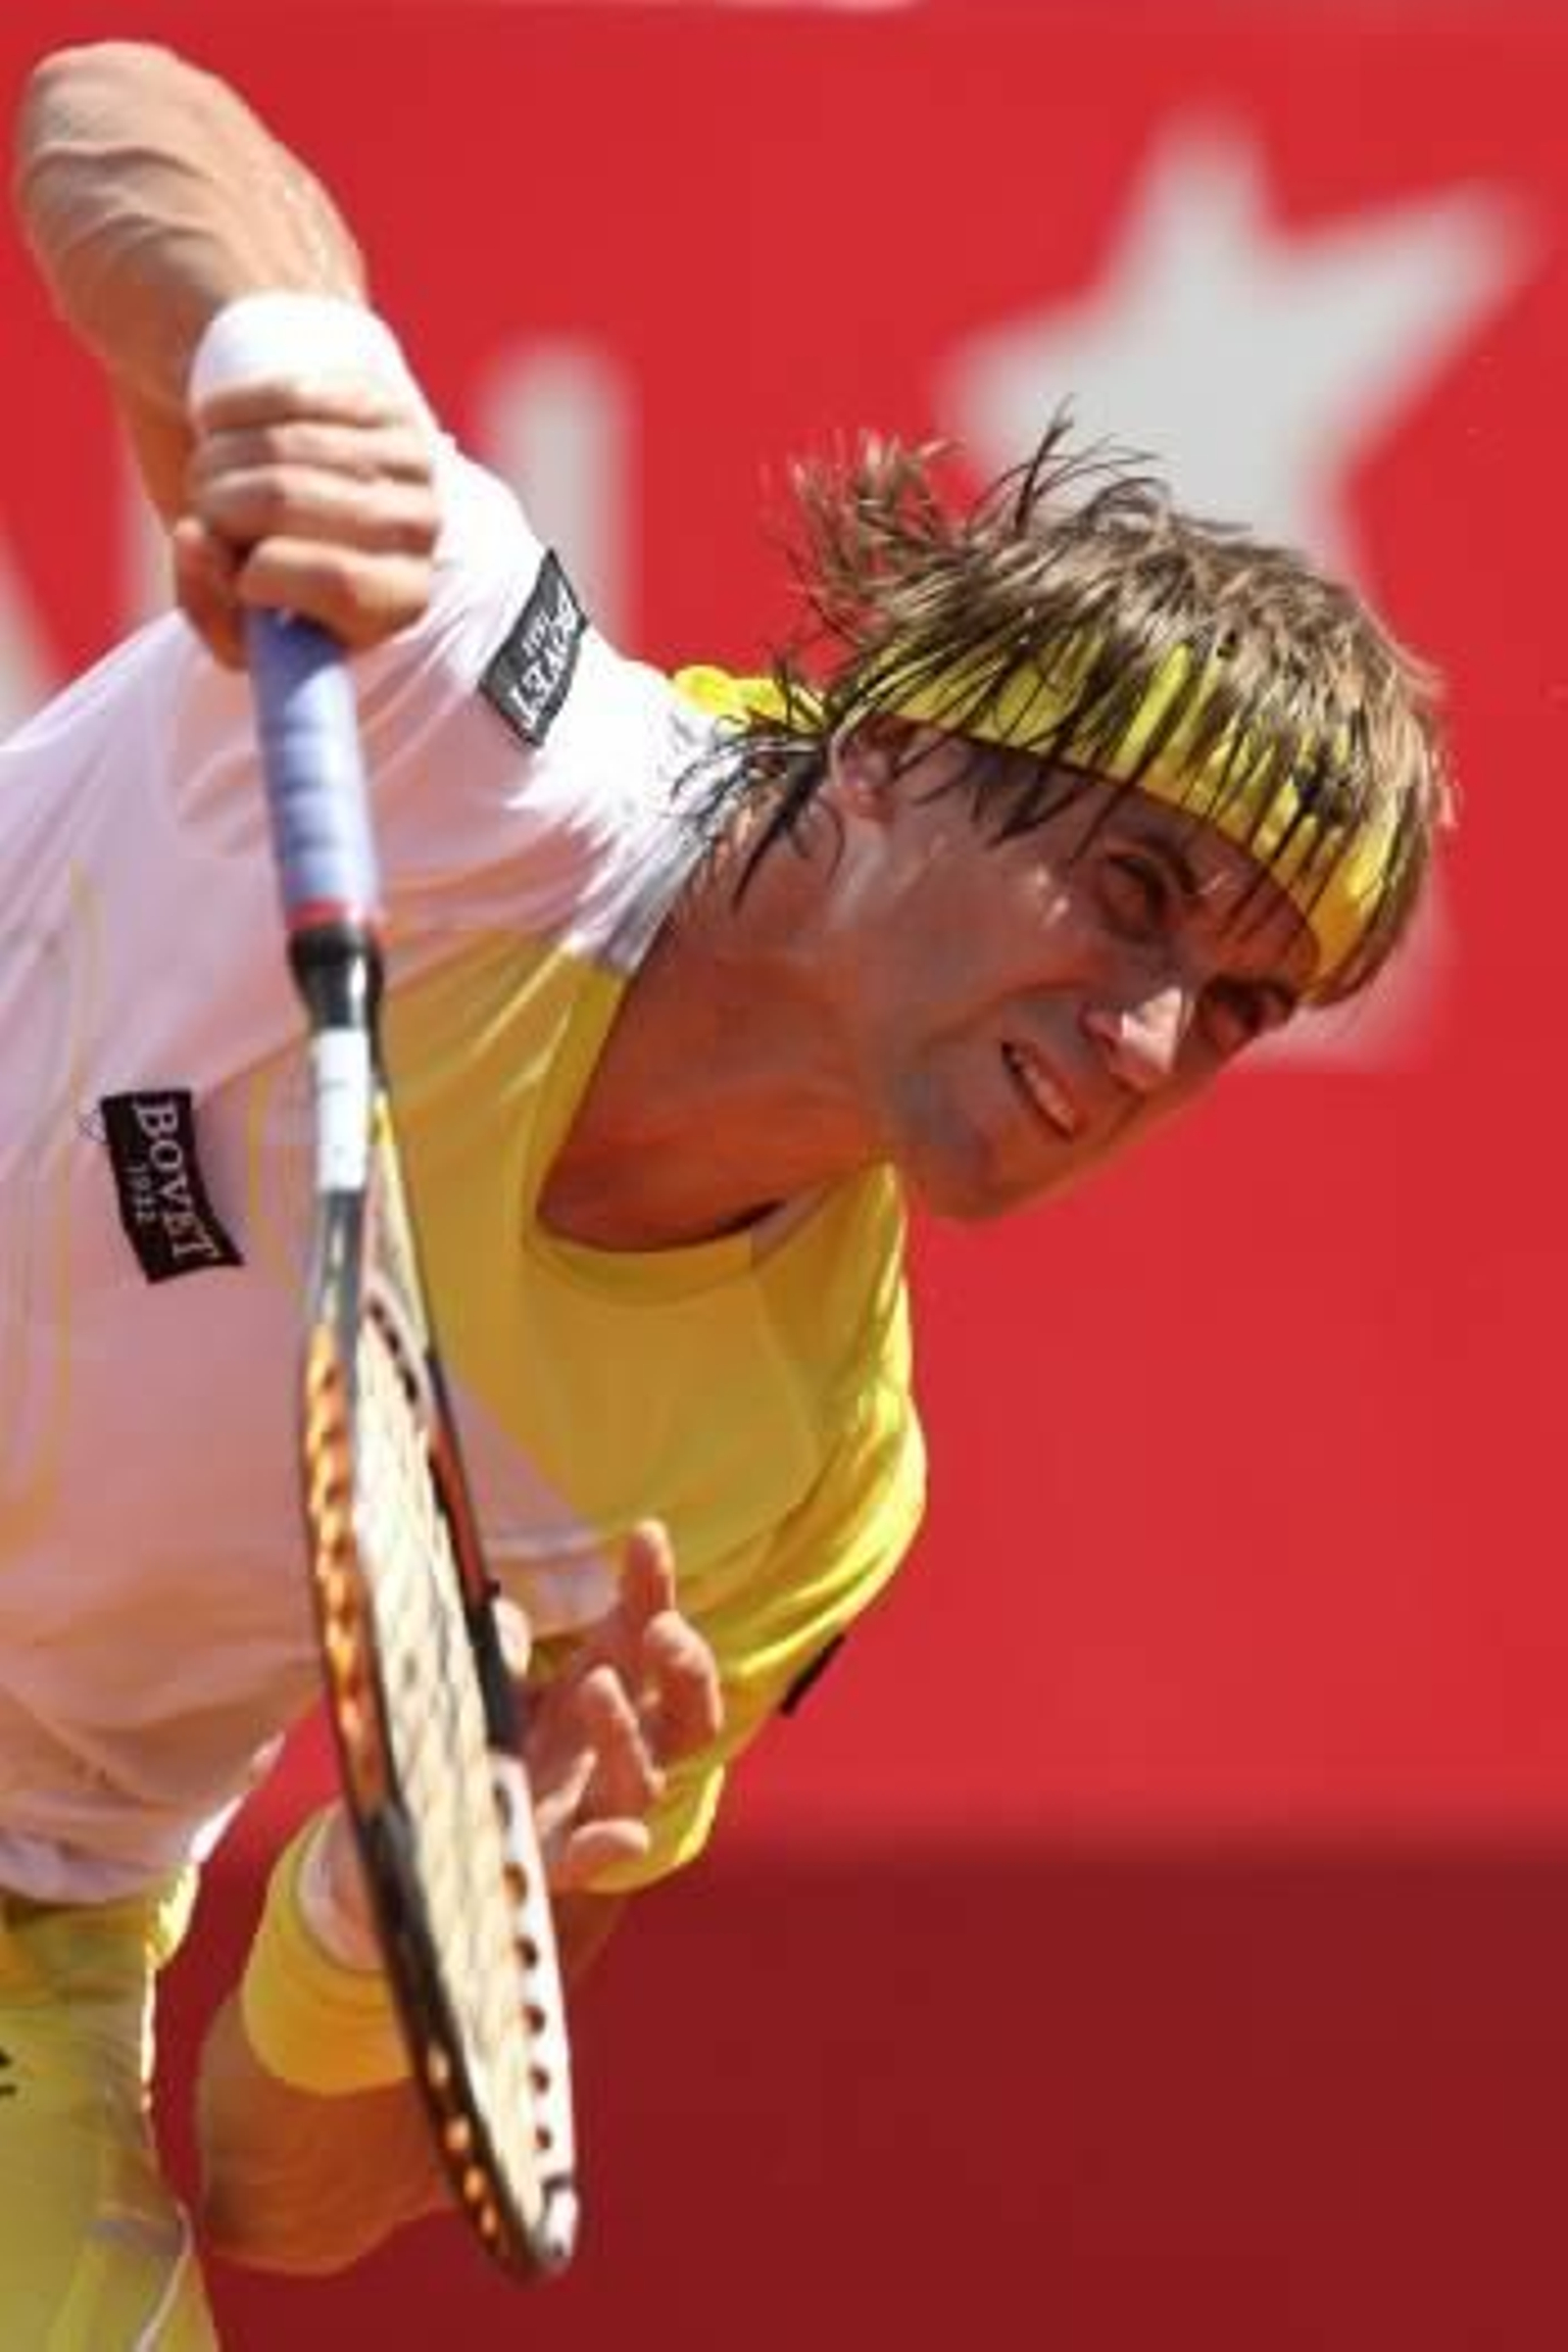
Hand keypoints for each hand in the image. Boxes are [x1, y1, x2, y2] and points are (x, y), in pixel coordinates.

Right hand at [174, 372, 440, 664]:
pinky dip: (230, 410)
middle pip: (286, 498)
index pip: (336, 580)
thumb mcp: (243, 627)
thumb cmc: (278, 590)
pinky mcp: (380, 402)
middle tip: (201, 513)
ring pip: (281, 443)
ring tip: (205, 479)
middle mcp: (419, 527)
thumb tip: (194, 535)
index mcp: (400, 600)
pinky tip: (212, 427)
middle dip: (217, 505)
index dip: (260, 575)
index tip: (238, 578)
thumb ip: (208, 602)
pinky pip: (287, 394)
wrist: (316, 517)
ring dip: (214, 458)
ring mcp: (407, 457)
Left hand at [304, 1520, 720, 1958]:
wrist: (420, 1840)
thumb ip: (494, 1643)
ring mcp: (587, 1807)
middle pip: (686, 1713)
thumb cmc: (468, 1741)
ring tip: (596, 1686)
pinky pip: (592, 1860)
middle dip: (687, 1667)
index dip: (653, 1585)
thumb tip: (504, 1614)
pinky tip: (625, 1836)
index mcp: (597, 1691)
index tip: (646, 1535)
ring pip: (644, 1778)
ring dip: (628, 1731)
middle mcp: (608, 1748)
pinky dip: (613, 1847)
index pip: (643, 1632)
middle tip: (661, 1628)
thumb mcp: (478, 1676)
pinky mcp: (553, 1863)